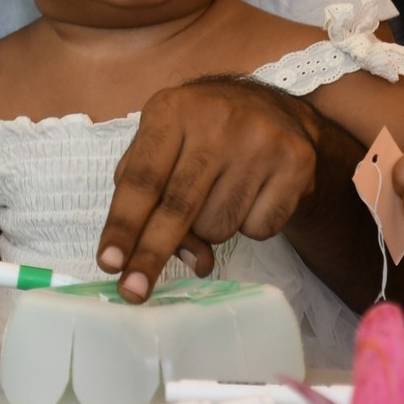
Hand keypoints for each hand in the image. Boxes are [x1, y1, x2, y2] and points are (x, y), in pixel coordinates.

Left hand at [97, 78, 317, 301]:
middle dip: (151, 255)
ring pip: (218, 226)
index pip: (142, 179)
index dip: (123, 226)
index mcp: (171, 110)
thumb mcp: (165, 145)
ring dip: (210, 231)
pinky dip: (250, 226)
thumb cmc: (204, 135)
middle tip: (134, 292)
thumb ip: (154, 197)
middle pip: (178, 207)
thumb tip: (186, 258)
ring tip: (219, 196)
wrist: (277, 112)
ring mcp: (260, 140)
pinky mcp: (295, 161)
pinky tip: (253, 195)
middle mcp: (216, 120)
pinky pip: (259, 228)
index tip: (109, 264)